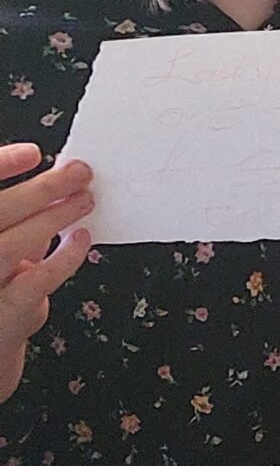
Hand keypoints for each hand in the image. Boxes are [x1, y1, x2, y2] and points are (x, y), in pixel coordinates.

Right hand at [0, 146, 93, 405]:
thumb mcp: (6, 247)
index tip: (33, 153)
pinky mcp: (3, 312)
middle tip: (78, 173)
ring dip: (52, 218)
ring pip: (9, 245)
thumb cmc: (2, 285)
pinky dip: (64, 257)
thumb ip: (20, 221)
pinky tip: (81, 239)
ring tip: (85, 199)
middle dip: (39, 190)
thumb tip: (62, 186)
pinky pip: (35, 281)